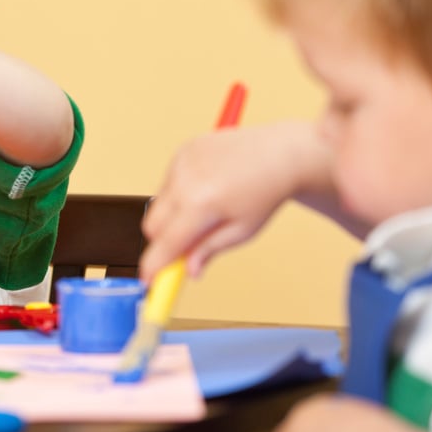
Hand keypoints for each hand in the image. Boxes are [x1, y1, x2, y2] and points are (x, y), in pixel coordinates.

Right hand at [139, 121, 328, 280]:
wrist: (281, 153)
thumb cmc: (266, 191)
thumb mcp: (242, 231)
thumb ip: (208, 250)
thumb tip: (189, 270)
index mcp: (201, 203)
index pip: (165, 243)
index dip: (154, 265)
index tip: (149, 280)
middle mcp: (185, 180)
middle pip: (152, 225)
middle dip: (163, 241)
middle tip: (187, 248)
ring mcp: (181, 162)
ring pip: (159, 204)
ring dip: (172, 216)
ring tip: (208, 210)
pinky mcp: (182, 151)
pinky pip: (167, 183)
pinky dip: (179, 194)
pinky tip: (207, 190)